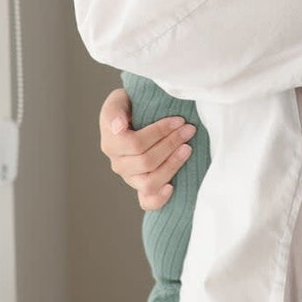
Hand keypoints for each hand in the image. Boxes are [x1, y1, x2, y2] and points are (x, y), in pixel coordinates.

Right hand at [98, 88, 195, 209]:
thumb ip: (115, 111)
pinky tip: (172, 187)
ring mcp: (130, 178)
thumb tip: (118, 127)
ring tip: (188, 149)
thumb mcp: (119, 100)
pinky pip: (147, 201)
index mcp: (111, 144)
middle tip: (190, 130)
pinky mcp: (141, 187)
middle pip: (146, 162)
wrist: (135, 116)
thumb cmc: (129, 106)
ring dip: (172, 165)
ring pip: (149, 182)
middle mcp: (118, 164)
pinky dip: (159, 198)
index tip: (179, 120)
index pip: (136, 144)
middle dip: (171, 144)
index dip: (159, 132)